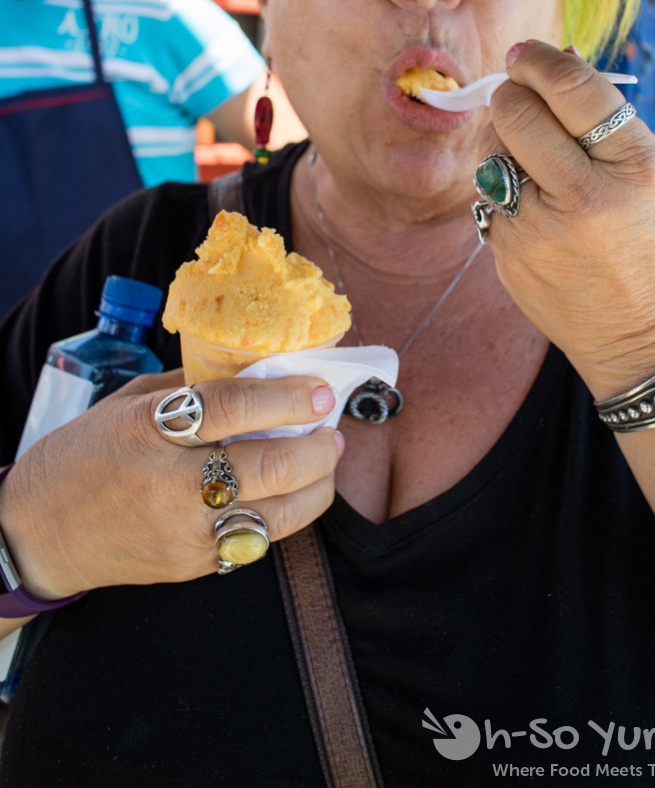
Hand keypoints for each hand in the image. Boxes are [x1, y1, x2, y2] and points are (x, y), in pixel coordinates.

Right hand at [0, 368, 342, 598]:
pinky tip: (292, 495)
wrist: (40, 533)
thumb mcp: (130, 403)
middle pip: (270, 467)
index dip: (287, 397)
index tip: (320, 391)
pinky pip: (258, 542)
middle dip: (318, 447)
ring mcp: (185, 533)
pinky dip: (285, 516)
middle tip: (332, 429)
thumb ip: (192, 388)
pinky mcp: (194, 567)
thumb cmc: (85, 455)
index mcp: (150, 431)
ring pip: (278, 516)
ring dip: (317, 487)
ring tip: (326, 463)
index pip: (233, 408)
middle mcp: (171, 485)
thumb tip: (258, 369)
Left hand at [477, 40, 654, 398]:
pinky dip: (504, 190)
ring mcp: (537, 231)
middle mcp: (583, 198)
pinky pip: (489, 198)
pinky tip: (535, 207)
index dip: (541, 60)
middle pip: (518, 113)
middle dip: (511, 92)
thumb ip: (606, 123)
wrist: (646, 340)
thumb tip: (556, 63)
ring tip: (535, 157)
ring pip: (493, 153)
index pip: (574, 88)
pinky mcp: (506, 256)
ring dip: (505, 140)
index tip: (525, 53)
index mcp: (634, 169)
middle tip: (516, 90)